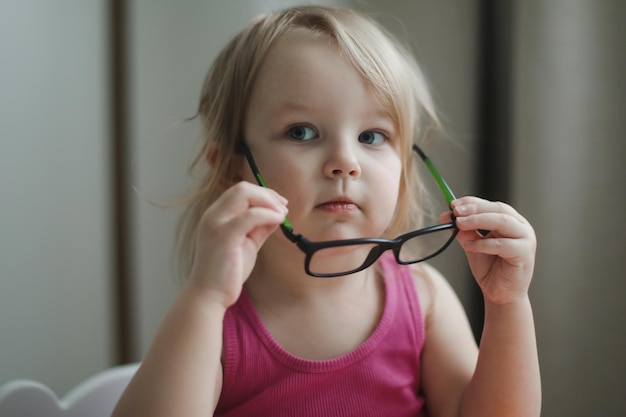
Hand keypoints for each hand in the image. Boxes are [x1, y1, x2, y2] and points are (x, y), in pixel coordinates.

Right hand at [188, 181, 287, 307]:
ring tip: (283, 213)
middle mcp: (213, 215)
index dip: (262, 193)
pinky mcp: (224, 236)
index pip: (240, 191)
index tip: (279, 204)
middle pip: (242, 188)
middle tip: (283, 206)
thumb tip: (277, 214)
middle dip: (267, 194)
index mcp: (216, 215)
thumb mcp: (247, 243)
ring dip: (269, 201)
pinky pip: (250, 216)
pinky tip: (279, 220)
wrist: (210, 295)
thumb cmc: (228, 271)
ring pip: (244, 194)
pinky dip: (268, 214)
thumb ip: (259, 227)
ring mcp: (216, 224)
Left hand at [449, 196, 535, 304]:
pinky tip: (469, 245)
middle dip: (474, 209)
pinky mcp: (524, 254)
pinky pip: (502, 244)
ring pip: (502, 222)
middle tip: (455, 212)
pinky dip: (483, 243)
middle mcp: (521, 227)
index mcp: (511, 221)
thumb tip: (445, 215)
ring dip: (478, 220)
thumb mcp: (472, 244)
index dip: (472, 202)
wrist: (500, 294)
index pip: (491, 205)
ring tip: (459, 224)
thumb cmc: (490, 268)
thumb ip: (462, 230)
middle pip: (498, 209)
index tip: (453, 205)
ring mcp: (526, 239)